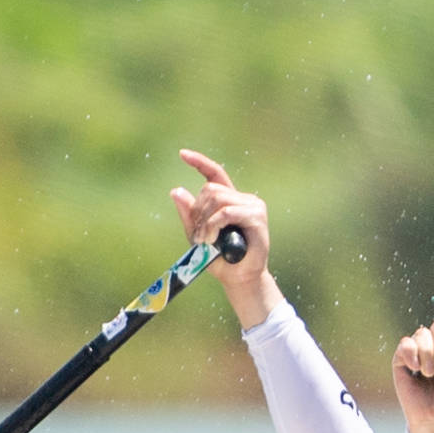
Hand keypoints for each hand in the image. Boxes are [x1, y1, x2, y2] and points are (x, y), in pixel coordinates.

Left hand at [172, 150, 275, 323]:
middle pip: (211, 188)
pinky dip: (214, 224)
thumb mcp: (197, 235)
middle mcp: (243, 198)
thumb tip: (176, 191)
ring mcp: (253, 206)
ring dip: (205, 221)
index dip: (199, 162)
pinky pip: (227, 212)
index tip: (182, 154)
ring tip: (205, 240)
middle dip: (198, 211)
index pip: (215, 173)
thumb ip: (189, 214)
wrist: (238, 278)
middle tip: (198, 236)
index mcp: (229, 200)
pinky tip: (213, 238)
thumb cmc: (219, 259)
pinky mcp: (257, 217)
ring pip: (218, 198)